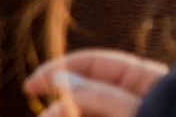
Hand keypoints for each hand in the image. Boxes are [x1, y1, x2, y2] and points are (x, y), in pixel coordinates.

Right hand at [26, 50, 167, 115]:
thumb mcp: (141, 113)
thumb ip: (102, 96)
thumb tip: (61, 80)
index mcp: (144, 81)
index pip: (93, 64)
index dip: (58, 70)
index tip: (31, 86)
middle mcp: (134, 98)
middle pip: (85, 92)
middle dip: (61, 105)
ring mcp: (131, 114)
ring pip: (88, 112)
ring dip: (68, 114)